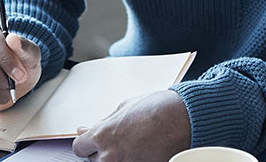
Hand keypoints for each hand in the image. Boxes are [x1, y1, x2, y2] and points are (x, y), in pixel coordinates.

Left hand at [71, 90, 190, 160]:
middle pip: (94, 160)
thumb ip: (101, 123)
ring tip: (133, 146)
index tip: (95, 141)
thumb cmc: (157, 109)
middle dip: (104, 152)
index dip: (88, 143)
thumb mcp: (123, 108)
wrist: (185, 119)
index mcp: (102, 135)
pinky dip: (133, 160)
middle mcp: (110, 155)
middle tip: (122, 141)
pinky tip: (143, 152)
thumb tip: (83, 130)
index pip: (79, 148)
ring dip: (117, 158)